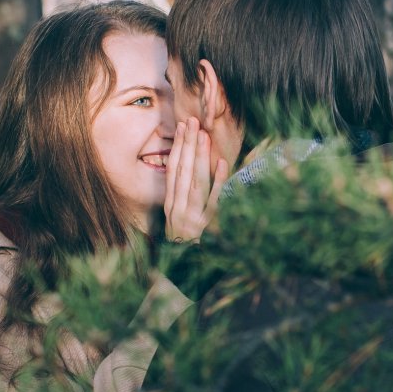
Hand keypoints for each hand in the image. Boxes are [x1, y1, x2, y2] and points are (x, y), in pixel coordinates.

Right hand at [164, 116, 228, 242]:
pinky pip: (212, 200)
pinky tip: (221, 164)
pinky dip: (217, 182)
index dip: (177, 148)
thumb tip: (189, 170)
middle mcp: (177, 208)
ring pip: (195, 182)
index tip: (182, 127)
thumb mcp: (178, 217)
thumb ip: (182, 196)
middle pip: (182, 171)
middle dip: (187, 145)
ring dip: (199, 158)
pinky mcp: (205, 226)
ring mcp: (190, 216)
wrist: (183, 269)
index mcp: (170, 203)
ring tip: (204, 137)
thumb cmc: (183, 242)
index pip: (173, 169)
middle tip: (193, 122)